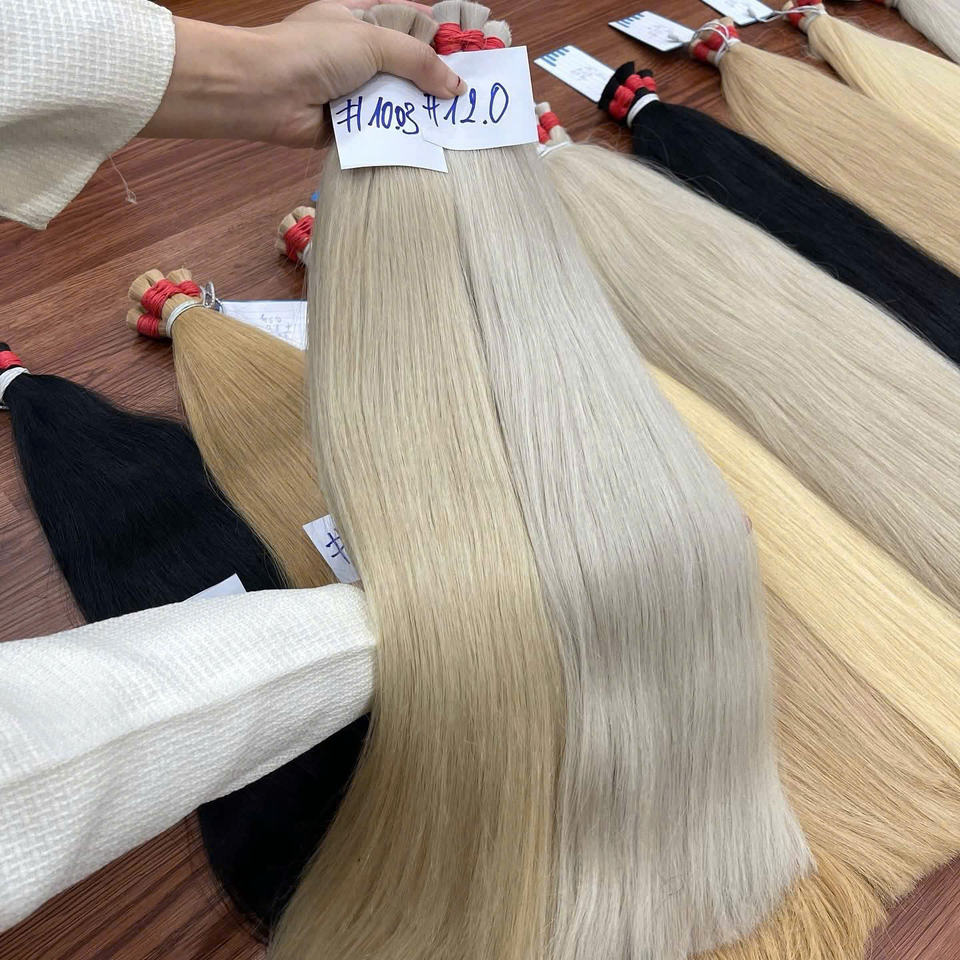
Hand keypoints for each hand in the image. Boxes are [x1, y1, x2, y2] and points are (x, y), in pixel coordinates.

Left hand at [141, 1, 465, 146]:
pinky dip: (401, 136)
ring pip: (398, 101)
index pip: (411, 22)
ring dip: (422, 111)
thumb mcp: (372, 41)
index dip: (442, 36)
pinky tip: (428, 143)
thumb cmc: (312, 52)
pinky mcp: (349, 126)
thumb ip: (418, 60)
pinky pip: (382, 131)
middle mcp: (358, 56)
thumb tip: (456, 87)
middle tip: (472, 96)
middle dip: (437, 80)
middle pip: (408, 66)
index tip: (473, 51)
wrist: (265, 93)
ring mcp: (353, 92)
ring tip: (458, 123)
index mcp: (361, 21)